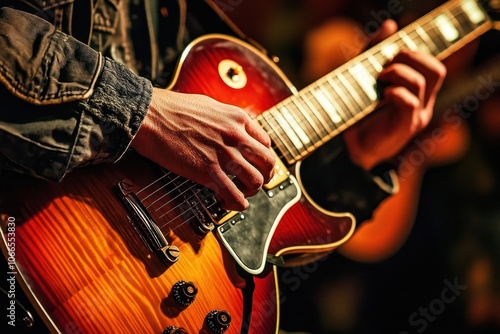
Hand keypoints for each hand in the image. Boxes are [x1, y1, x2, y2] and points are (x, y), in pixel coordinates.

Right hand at [131, 88, 275, 210]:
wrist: (150, 115)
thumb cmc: (172, 108)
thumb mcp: (210, 105)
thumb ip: (226, 120)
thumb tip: (230, 130)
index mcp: (237, 118)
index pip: (265, 142)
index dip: (263, 158)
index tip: (256, 165)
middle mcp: (236, 136)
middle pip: (268, 162)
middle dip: (265, 176)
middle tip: (255, 183)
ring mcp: (224, 154)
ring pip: (255, 181)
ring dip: (251, 192)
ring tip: (241, 194)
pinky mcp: (208, 171)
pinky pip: (234, 195)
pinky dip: (236, 204)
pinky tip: (228, 203)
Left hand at [343, 20, 446, 169]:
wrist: (350, 148)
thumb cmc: (358, 112)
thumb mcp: (364, 76)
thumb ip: (374, 52)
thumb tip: (390, 24)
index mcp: (418, 92)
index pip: (432, 64)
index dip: (416, 52)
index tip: (392, 52)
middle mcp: (422, 103)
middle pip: (435, 69)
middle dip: (409, 57)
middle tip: (385, 65)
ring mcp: (416, 116)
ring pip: (421, 82)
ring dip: (398, 72)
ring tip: (379, 78)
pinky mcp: (404, 128)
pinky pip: (410, 102)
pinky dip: (396, 92)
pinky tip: (383, 94)